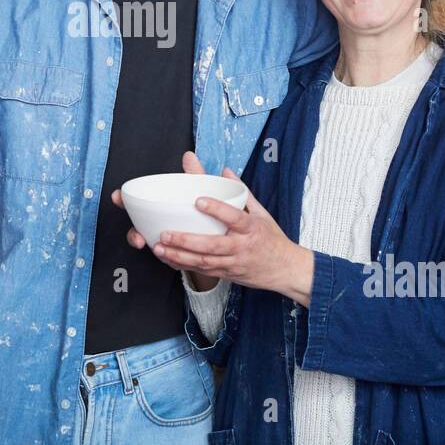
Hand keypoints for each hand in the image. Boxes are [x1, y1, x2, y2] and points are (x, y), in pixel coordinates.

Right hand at [114, 150, 206, 257]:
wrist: (221, 234)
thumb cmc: (206, 208)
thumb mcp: (203, 188)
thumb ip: (195, 174)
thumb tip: (189, 156)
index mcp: (160, 204)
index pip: (136, 202)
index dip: (123, 199)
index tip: (117, 196)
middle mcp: (157, 221)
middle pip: (137, 226)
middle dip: (133, 233)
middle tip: (137, 237)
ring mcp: (163, 237)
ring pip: (149, 243)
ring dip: (151, 249)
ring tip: (155, 249)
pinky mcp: (174, 253)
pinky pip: (166, 258)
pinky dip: (167, 259)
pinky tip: (171, 260)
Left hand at [115, 153, 312, 303]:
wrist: (285, 270)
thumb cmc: (271, 239)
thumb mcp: (262, 213)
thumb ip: (241, 192)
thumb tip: (224, 170)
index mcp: (251, 228)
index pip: (234, 217)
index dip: (217, 209)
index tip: (199, 200)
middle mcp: (241, 246)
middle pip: (212, 245)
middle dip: (186, 240)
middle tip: (165, 233)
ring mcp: (233, 263)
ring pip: (204, 261)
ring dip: (179, 255)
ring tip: (160, 247)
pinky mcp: (226, 274)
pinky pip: (202, 271)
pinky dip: (183, 265)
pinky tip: (168, 258)